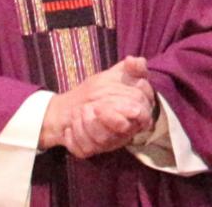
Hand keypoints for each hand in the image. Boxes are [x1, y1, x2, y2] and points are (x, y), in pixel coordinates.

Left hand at [40, 56, 156, 157]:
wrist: (73, 106)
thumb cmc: (103, 90)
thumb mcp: (118, 75)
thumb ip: (132, 68)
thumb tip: (133, 60)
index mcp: (138, 113)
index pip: (142, 117)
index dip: (127, 111)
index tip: (108, 102)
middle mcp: (126, 131)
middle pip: (121, 130)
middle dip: (104, 118)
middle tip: (88, 107)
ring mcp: (109, 143)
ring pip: (101, 140)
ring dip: (85, 125)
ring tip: (78, 113)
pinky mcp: (91, 151)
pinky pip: (83, 149)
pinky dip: (73, 137)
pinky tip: (70, 128)